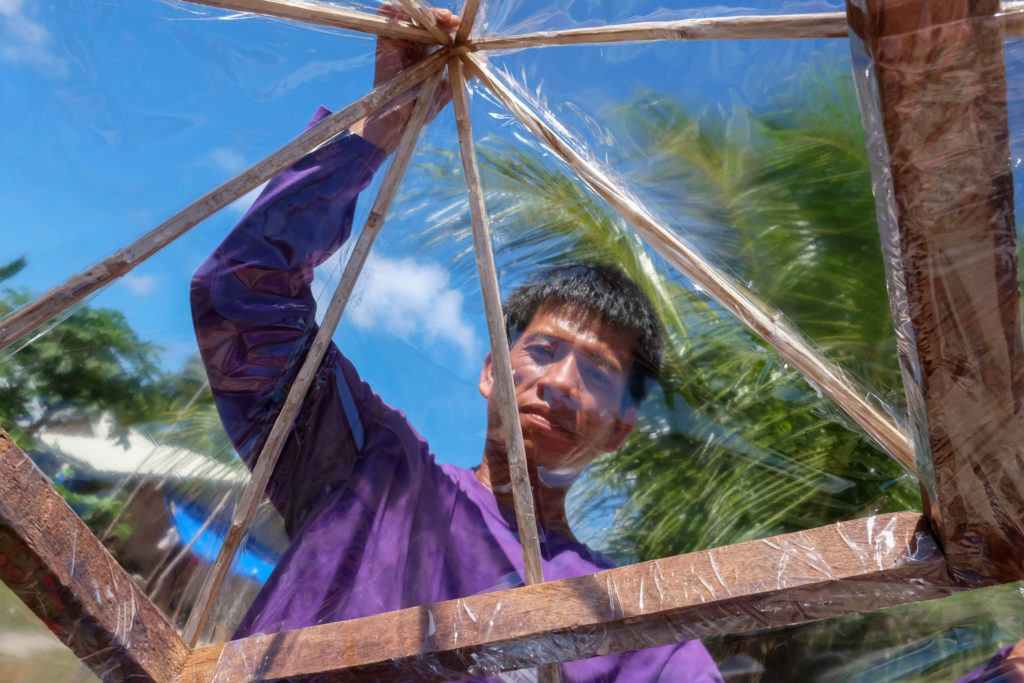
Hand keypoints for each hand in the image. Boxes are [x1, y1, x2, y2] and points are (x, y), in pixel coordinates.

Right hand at [357, 4, 459, 152]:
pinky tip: (416, 16)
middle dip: (440, 16)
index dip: (449, 23)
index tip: (460, 27)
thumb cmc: (422, 109)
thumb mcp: (448, 88)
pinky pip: (385, 16)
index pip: (437, 29)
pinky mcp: (384, 43)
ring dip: (425, 12)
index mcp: (426, 52)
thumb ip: (463, 72)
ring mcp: (398, 43)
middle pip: (424, 19)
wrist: (401, 122)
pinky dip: (396, 9)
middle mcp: (411, 45)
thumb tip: (481, 58)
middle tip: (452, 21)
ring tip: (440, 19)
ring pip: (409, 14)